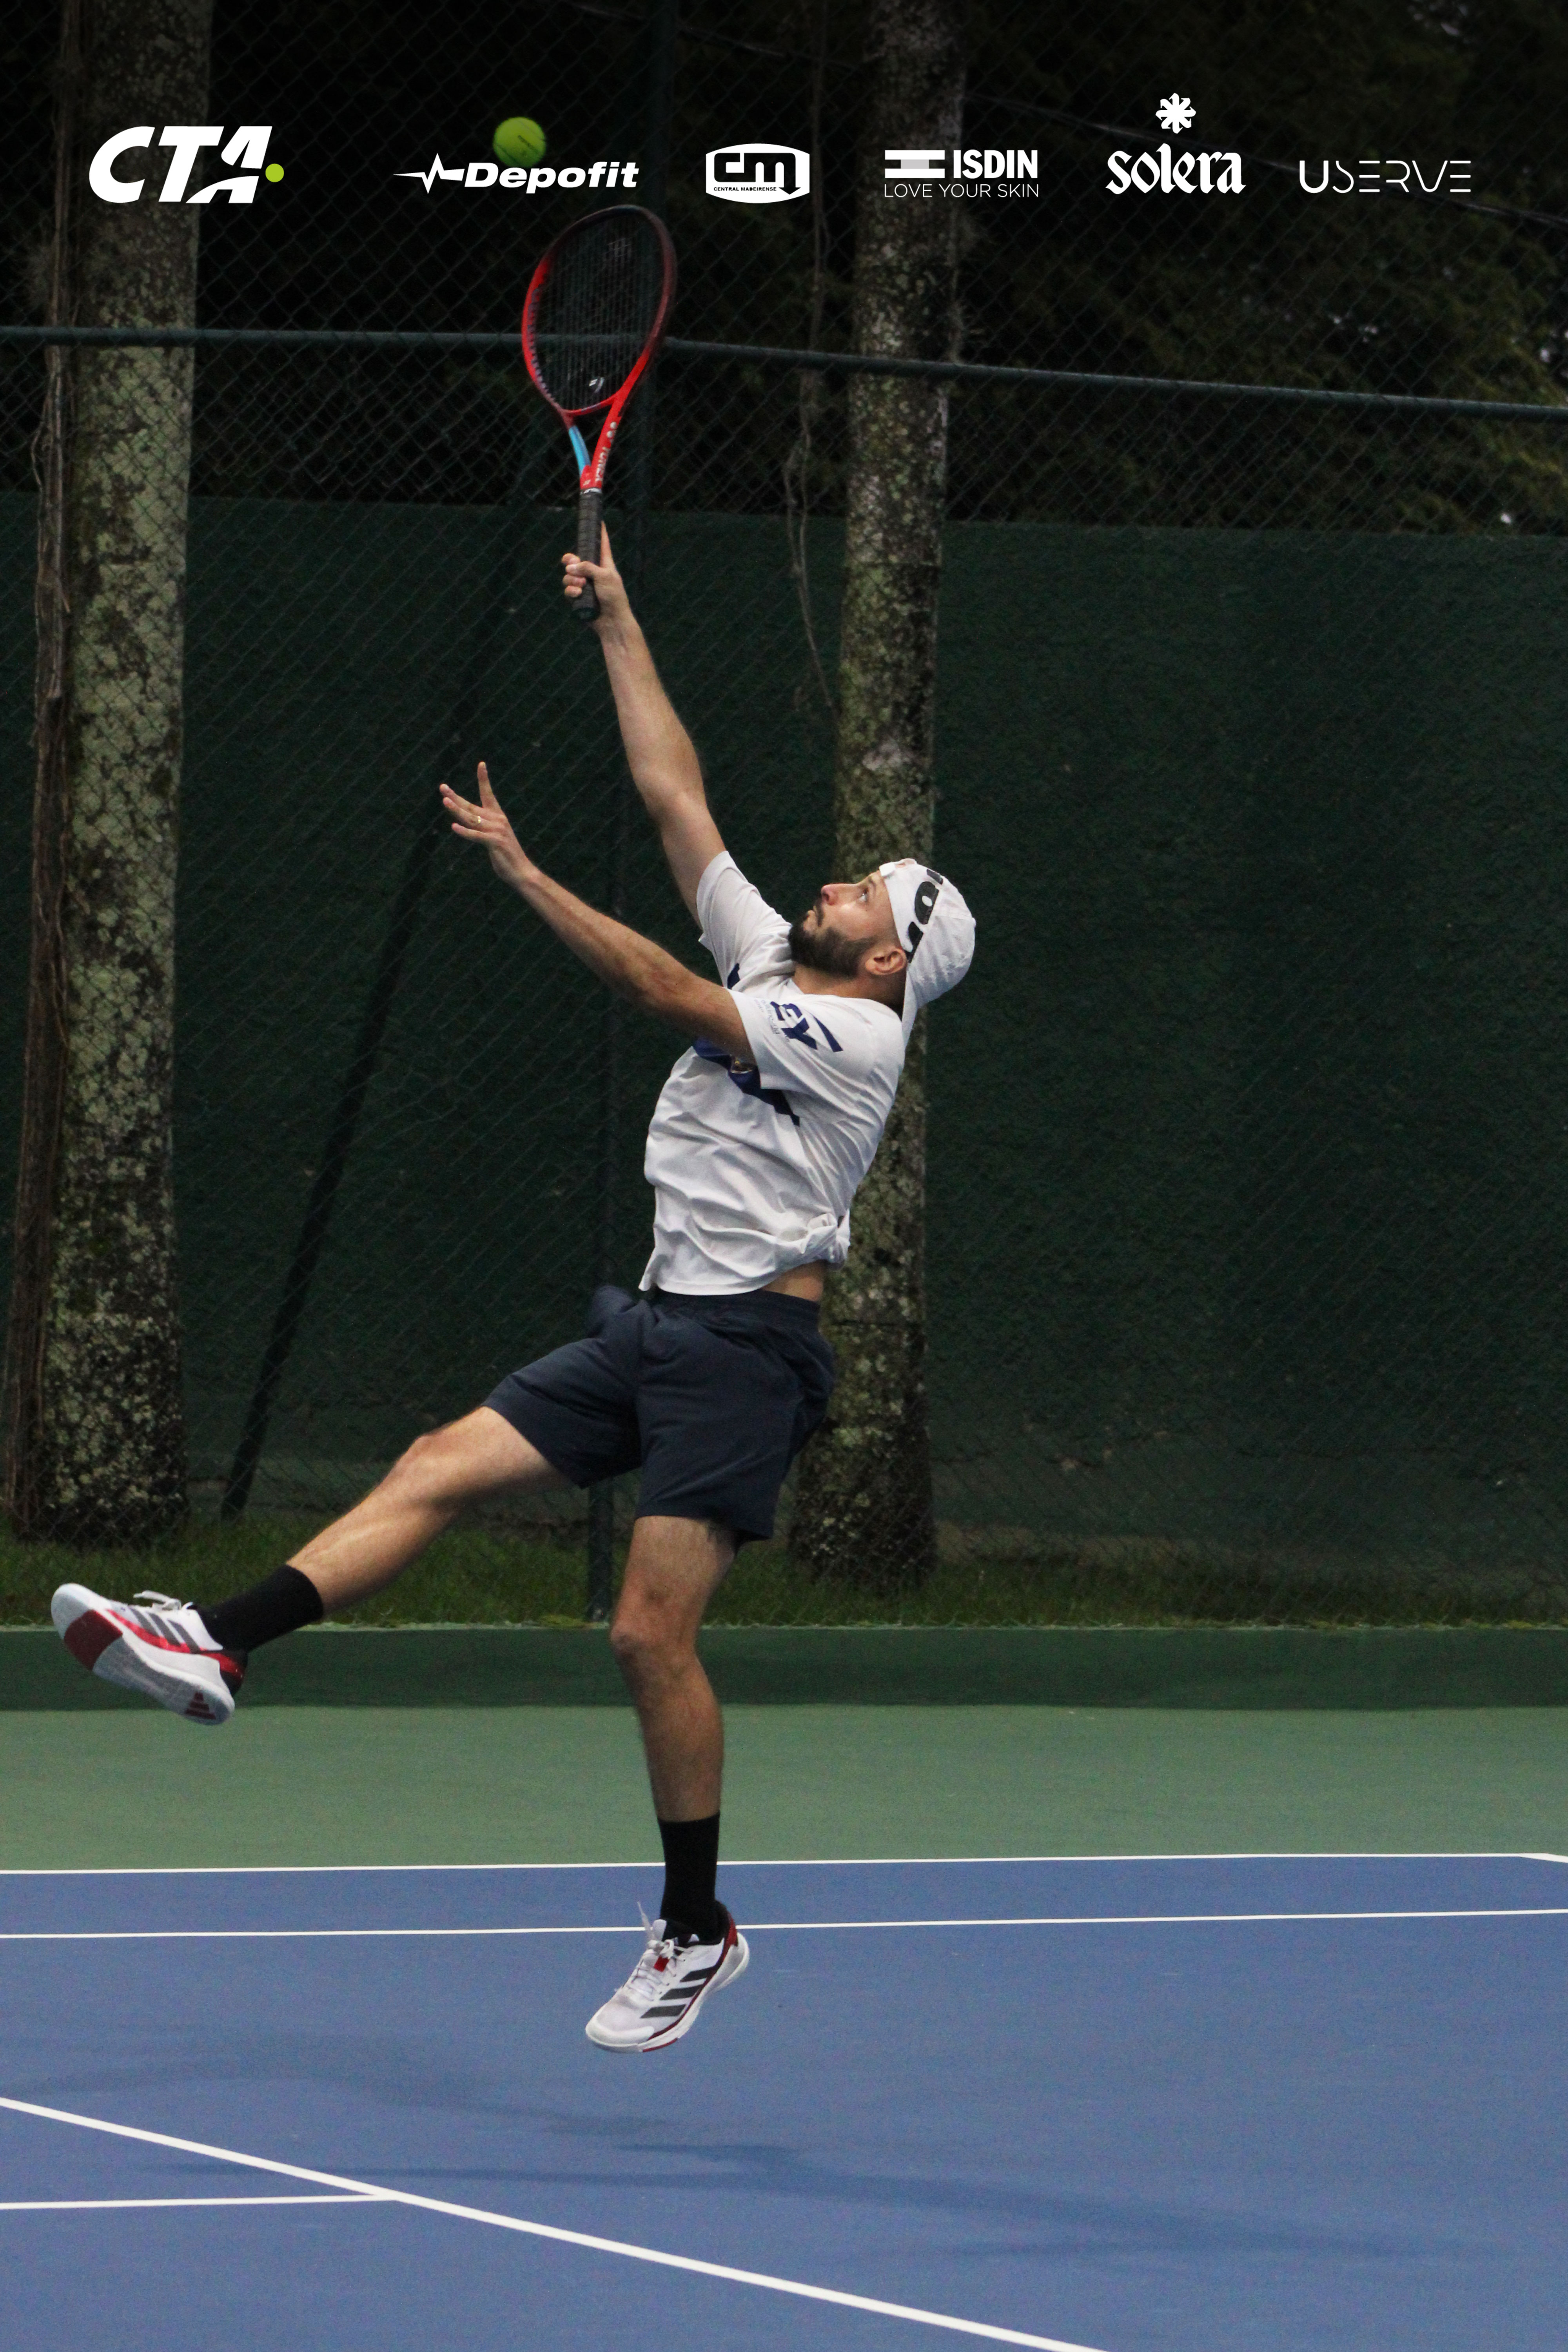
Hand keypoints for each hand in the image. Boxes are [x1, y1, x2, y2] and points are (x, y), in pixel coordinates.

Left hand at [439, 762, 534, 889]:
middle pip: (472, 806)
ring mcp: (496, 831)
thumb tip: (467, 822)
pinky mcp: (494, 842)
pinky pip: (476, 835)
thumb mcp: (493, 838)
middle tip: (443, 787)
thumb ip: (481, 829)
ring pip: (471, 819)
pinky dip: (465, 832)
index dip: (484, 779)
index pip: (488, 794)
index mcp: (498, 817)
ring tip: (445, 801)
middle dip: (456, 797)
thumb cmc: (506, 856)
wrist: (522, 872)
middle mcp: (497, 820)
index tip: (481, 764)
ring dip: (457, 810)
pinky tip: (454, 827)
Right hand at [562, 522, 629, 626]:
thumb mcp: (604, 576)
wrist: (612, 621)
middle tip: (570, 562)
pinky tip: (577, 594)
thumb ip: (587, 567)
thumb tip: (570, 567)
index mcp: (604, 564)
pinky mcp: (579, 597)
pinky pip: (568, 589)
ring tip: (581, 586)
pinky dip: (571, 591)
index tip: (599, 520)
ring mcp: (585, 585)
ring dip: (572, 579)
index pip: (602, 544)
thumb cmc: (614, 597)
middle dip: (570, 559)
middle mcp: (593, 572)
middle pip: (576, 558)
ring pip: (569, 575)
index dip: (600, 532)